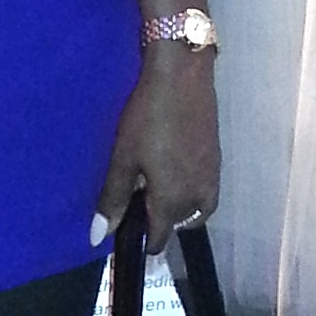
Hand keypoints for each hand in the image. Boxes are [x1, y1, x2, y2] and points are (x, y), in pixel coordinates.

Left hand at [90, 43, 218, 255]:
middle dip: (159, 221)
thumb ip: (113, 200)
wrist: (183, 75)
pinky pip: (204, 192)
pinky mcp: (217, 160)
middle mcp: (198, 197)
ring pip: (195, 210)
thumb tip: (98, 238)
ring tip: (154, 186)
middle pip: (178, 226)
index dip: (141, 241)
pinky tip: (172, 169)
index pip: (159, 240)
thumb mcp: (124, 158)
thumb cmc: (148, 117)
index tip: (125, 229)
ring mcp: (212, 178)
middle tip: (135, 197)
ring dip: (177, 208)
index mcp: (173, 201)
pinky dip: (189, 192)